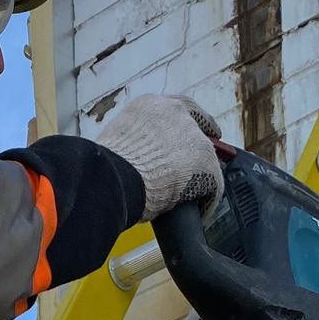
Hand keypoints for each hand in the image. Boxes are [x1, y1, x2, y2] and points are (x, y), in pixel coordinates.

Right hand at [94, 96, 223, 221]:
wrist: (113, 178)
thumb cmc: (105, 167)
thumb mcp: (117, 142)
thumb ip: (134, 144)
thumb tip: (134, 161)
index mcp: (150, 106)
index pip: (180, 109)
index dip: (192, 122)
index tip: (201, 130)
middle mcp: (175, 114)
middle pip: (197, 130)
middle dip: (197, 150)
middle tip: (195, 168)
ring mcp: (194, 137)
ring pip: (207, 159)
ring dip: (201, 176)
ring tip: (192, 197)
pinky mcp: (207, 164)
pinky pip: (213, 186)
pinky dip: (206, 201)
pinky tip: (198, 212)